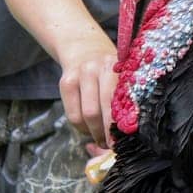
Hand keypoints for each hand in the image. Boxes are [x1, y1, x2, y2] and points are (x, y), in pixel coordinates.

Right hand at [57, 35, 117, 149]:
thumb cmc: (110, 69)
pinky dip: (81, 127)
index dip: (117, 126)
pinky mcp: (66, 82)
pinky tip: (88, 129)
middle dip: (105, 134)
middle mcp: (97, 69)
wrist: (85, 45)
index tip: (123, 143)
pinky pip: (72, 115)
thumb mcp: (122, 74)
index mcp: (117, 68)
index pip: (116, 103)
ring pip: (85, 115)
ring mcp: (79, 74)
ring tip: (101, 140)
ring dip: (93, 133)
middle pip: (98, 111)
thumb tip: (127, 133)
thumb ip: (125, 97)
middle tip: (111, 146)